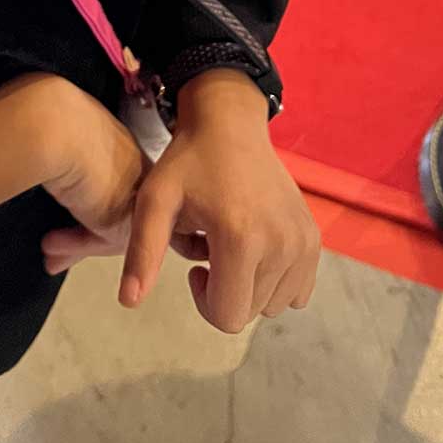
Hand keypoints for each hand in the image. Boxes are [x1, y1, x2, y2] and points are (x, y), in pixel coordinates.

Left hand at [45, 72, 319, 333]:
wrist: (229, 124)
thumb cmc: (188, 162)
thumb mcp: (155, 201)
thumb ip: (143, 253)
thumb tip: (128, 302)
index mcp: (241, 239)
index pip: (227, 317)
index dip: (203, 300)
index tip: (194, 265)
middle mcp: (281, 246)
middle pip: (249, 313)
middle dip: (224, 290)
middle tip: (209, 248)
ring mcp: (303, 243)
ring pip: (272, 304)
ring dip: (248, 285)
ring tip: (228, 244)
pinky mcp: (313, 240)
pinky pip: (296, 291)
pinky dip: (274, 281)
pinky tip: (255, 246)